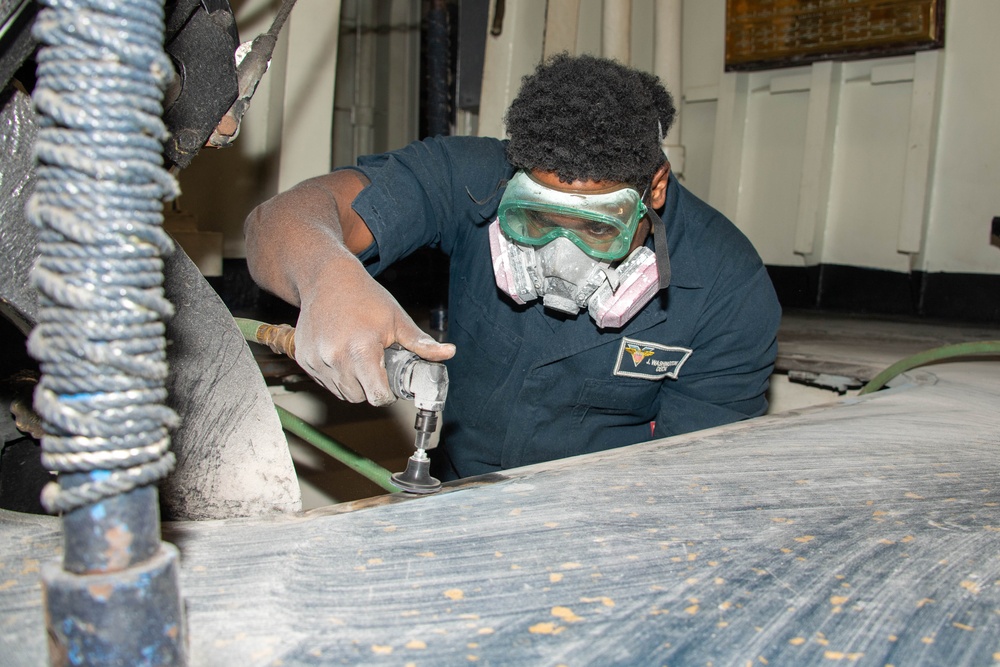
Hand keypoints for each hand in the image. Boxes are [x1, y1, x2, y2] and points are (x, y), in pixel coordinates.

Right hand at [292, 259, 454, 405]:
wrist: (326, 278)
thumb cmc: (365, 296)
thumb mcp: (397, 319)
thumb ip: (421, 343)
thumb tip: (449, 352)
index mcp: (361, 351)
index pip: (377, 397)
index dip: (387, 394)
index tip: (390, 383)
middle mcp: (335, 358)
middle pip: (358, 397)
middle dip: (369, 387)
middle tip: (375, 365)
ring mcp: (316, 360)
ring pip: (340, 392)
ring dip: (351, 383)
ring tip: (357, 357)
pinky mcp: (303, 359)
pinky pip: (324, 381)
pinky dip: (334, 374)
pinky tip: (340, 353)